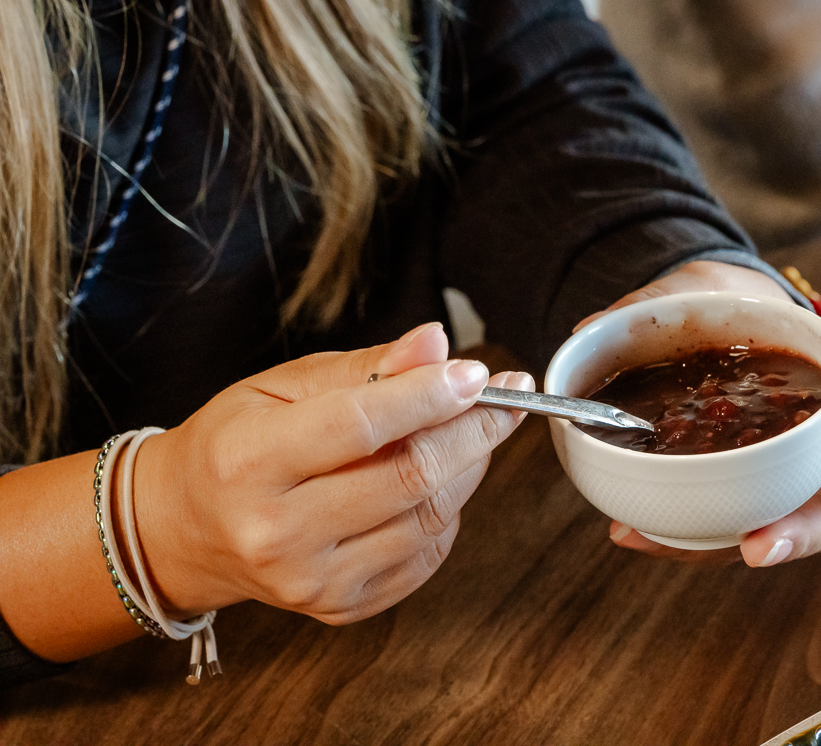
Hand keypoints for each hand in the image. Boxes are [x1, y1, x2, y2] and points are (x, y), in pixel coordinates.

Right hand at [133, 322, 531, 623]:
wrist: (185, 529)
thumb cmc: (235, 444)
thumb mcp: (281, 386)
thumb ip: (365, 368)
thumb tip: (436, 344)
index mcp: (249, 462)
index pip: (359, 425)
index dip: (429, 395)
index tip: (477, 371)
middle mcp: (277, 533)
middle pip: (408, 477)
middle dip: (473, 429)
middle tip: (504, 396)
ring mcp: (312, 581)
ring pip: (429, 517)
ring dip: (468, 466)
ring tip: (471, 429)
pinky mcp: (340, 608)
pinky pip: (426, 555)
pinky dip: (448, 510)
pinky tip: (437, 479)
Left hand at [579, 261, 820, 566]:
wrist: (706, 320)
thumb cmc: (726, 304)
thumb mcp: (703, 287)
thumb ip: (658, 305)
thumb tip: (592, 327)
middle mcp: (810, 450)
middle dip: (795, 537)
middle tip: (757, 549)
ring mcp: (771, 480)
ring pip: (764, 532)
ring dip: (716, 550)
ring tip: (657, 541)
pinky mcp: (728, 496)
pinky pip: (715, 529)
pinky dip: (677, 537)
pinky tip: (631, 530)